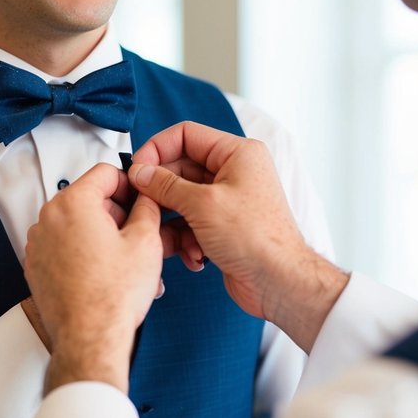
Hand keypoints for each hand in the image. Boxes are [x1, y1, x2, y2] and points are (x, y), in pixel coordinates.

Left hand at [24, 163, 163, 392]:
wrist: (89, 339)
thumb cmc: (111, 297)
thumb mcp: (146, 242)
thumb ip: (147, 208)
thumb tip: (146, 198)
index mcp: (73, 203)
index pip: (106, 173)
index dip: (130, 185)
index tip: (140, 200)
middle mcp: (49, 218)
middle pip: (89, 198)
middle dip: (116, 213)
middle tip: (137, 234)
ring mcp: (38, 243)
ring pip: (77, 223)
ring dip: (101, 234)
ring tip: (124, 260)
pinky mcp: (36, 265)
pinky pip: (63, 245)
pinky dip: (82, 251)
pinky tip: (104, 272)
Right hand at [130, 122, 347, 352]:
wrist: (280, 283)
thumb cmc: (257, 239)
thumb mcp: (202, 204)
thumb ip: (166, 185)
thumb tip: (141, 172)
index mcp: (237, 153)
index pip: (186, 135)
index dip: (157, 148)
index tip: (138, 168)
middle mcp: (234, 172)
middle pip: (181, 169)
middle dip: (161, 192)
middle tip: (144, 206)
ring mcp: (229, 200)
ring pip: (182, 199)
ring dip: (173, 222)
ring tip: (170, 239)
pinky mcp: (223, 225)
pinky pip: (191, 222)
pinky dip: (187, 239)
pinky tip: (195, 255)